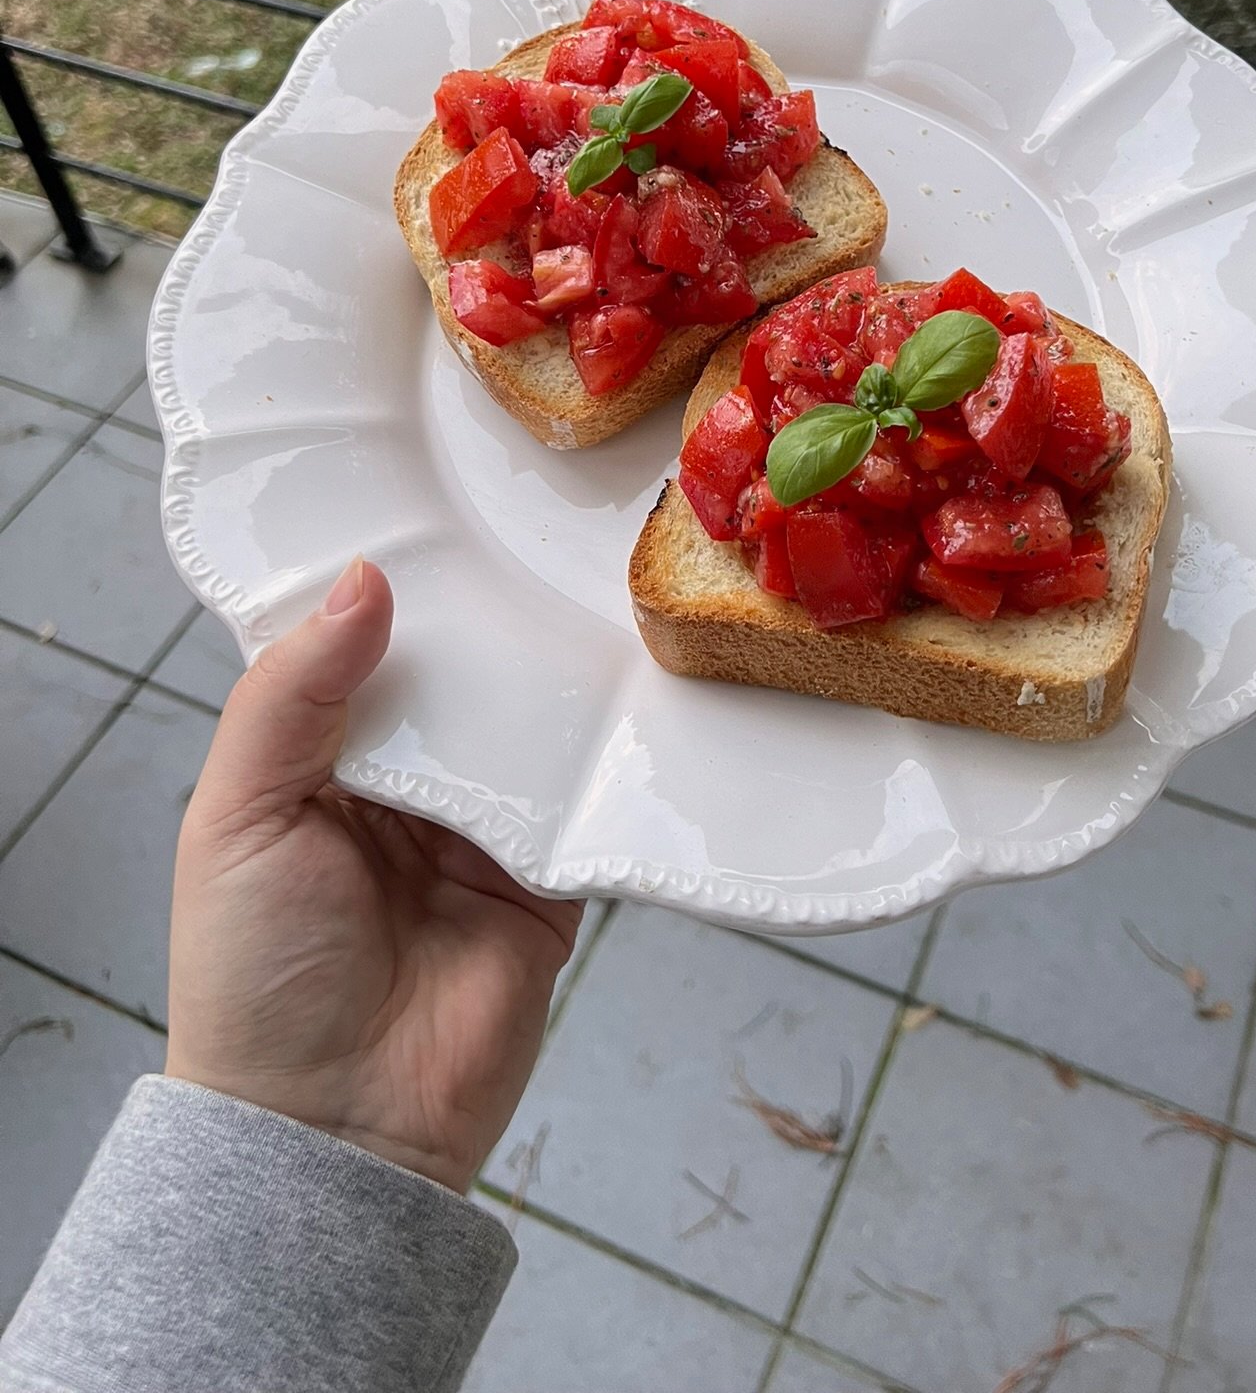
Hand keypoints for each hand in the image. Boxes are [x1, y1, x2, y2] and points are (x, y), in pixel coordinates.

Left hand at [165, 560, 580, 1192]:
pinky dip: (603, 769)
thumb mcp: (236, 818)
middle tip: (533, 541)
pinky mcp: (548, 882)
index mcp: (320, 764)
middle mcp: (404, 788)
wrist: (336, 1130)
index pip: (363, 655)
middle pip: (457, 683)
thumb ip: (289, 698)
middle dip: (488, 628)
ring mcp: (481, 833)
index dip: (395, 593)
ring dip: (550, 686)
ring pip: (526, 731)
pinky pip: (584, 807)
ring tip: (587, 602)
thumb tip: (364, 581)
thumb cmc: (256, 980)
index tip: (439, 515)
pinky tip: (628, 704)